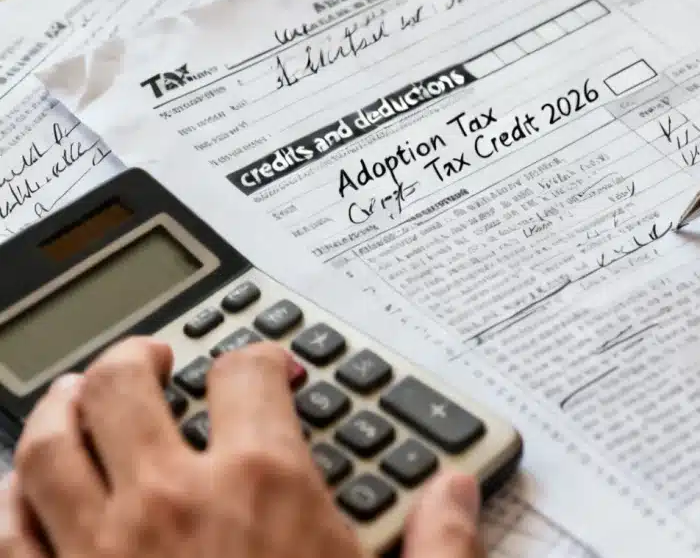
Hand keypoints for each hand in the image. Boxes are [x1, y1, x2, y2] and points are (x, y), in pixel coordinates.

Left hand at [0, 338, 483, 557]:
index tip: (271, 370)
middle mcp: (169, 501)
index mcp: (262, 488)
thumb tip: (459, 491)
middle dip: (139, 358)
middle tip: (156, 359)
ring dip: (62, 409)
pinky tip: (25, 490)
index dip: (261, 356)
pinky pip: (7, 536)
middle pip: (125, 386)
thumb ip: (441, 544)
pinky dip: (11, 499)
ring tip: (79, 396)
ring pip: (50, 446)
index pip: (246, 375)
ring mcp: (98, 552)